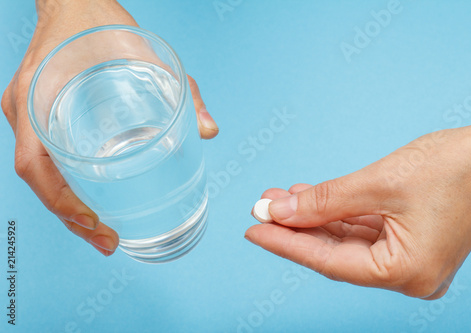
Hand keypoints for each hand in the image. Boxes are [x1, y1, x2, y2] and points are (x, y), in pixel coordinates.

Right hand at [1, 0, 217, 255]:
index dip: (63, 203)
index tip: (97, 226)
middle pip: (38, 179)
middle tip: (108, 242)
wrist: (73, 0)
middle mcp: (26, 112)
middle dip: (71, 218)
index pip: (36, 165)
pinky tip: (91, 197)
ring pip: (40, 174)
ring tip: (101, 231)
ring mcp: (28, 115)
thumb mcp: (145, 53)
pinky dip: (66, 184)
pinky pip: (45, 158)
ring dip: (67, 207)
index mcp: (38, 97)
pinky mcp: (39, 115)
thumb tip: (208, 131)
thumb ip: (182, 90)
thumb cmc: (101, 24)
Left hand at [246, 120, 470, 298]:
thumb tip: (279, 211)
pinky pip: (363, 229)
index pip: (328, 261)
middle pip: (335, 251)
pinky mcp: (411, 241)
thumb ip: (325, 201)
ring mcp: (410, 259)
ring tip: (279, 199)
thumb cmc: (455, 167)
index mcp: (406, 272)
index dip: (285, 243)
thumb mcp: (379, 183)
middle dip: (296, 226)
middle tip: (262, 209)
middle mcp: (408, 275)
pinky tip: (310, 198)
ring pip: (346, 239)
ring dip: (313, 217)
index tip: (252, 231)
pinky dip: (336, 213)